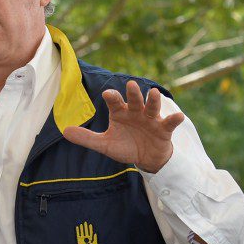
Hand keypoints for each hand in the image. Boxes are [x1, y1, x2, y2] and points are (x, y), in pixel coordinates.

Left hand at [62, 80, 183, 172]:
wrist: (146, 158)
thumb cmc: (125, 146)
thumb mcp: (104, 144)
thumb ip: (86, 138)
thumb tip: (65, 131)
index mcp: (121, 113)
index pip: (115, 102)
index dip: (112, 97)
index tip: (108, 93)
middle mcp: (136, 112)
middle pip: (134, 100)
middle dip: (133, 93)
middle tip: (131, 85)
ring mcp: (151, 119)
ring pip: (152, 107)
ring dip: (153, 100)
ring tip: (153, 93)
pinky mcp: (163, 129)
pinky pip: (170, 122)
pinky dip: (174, 118)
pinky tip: (179, 116)